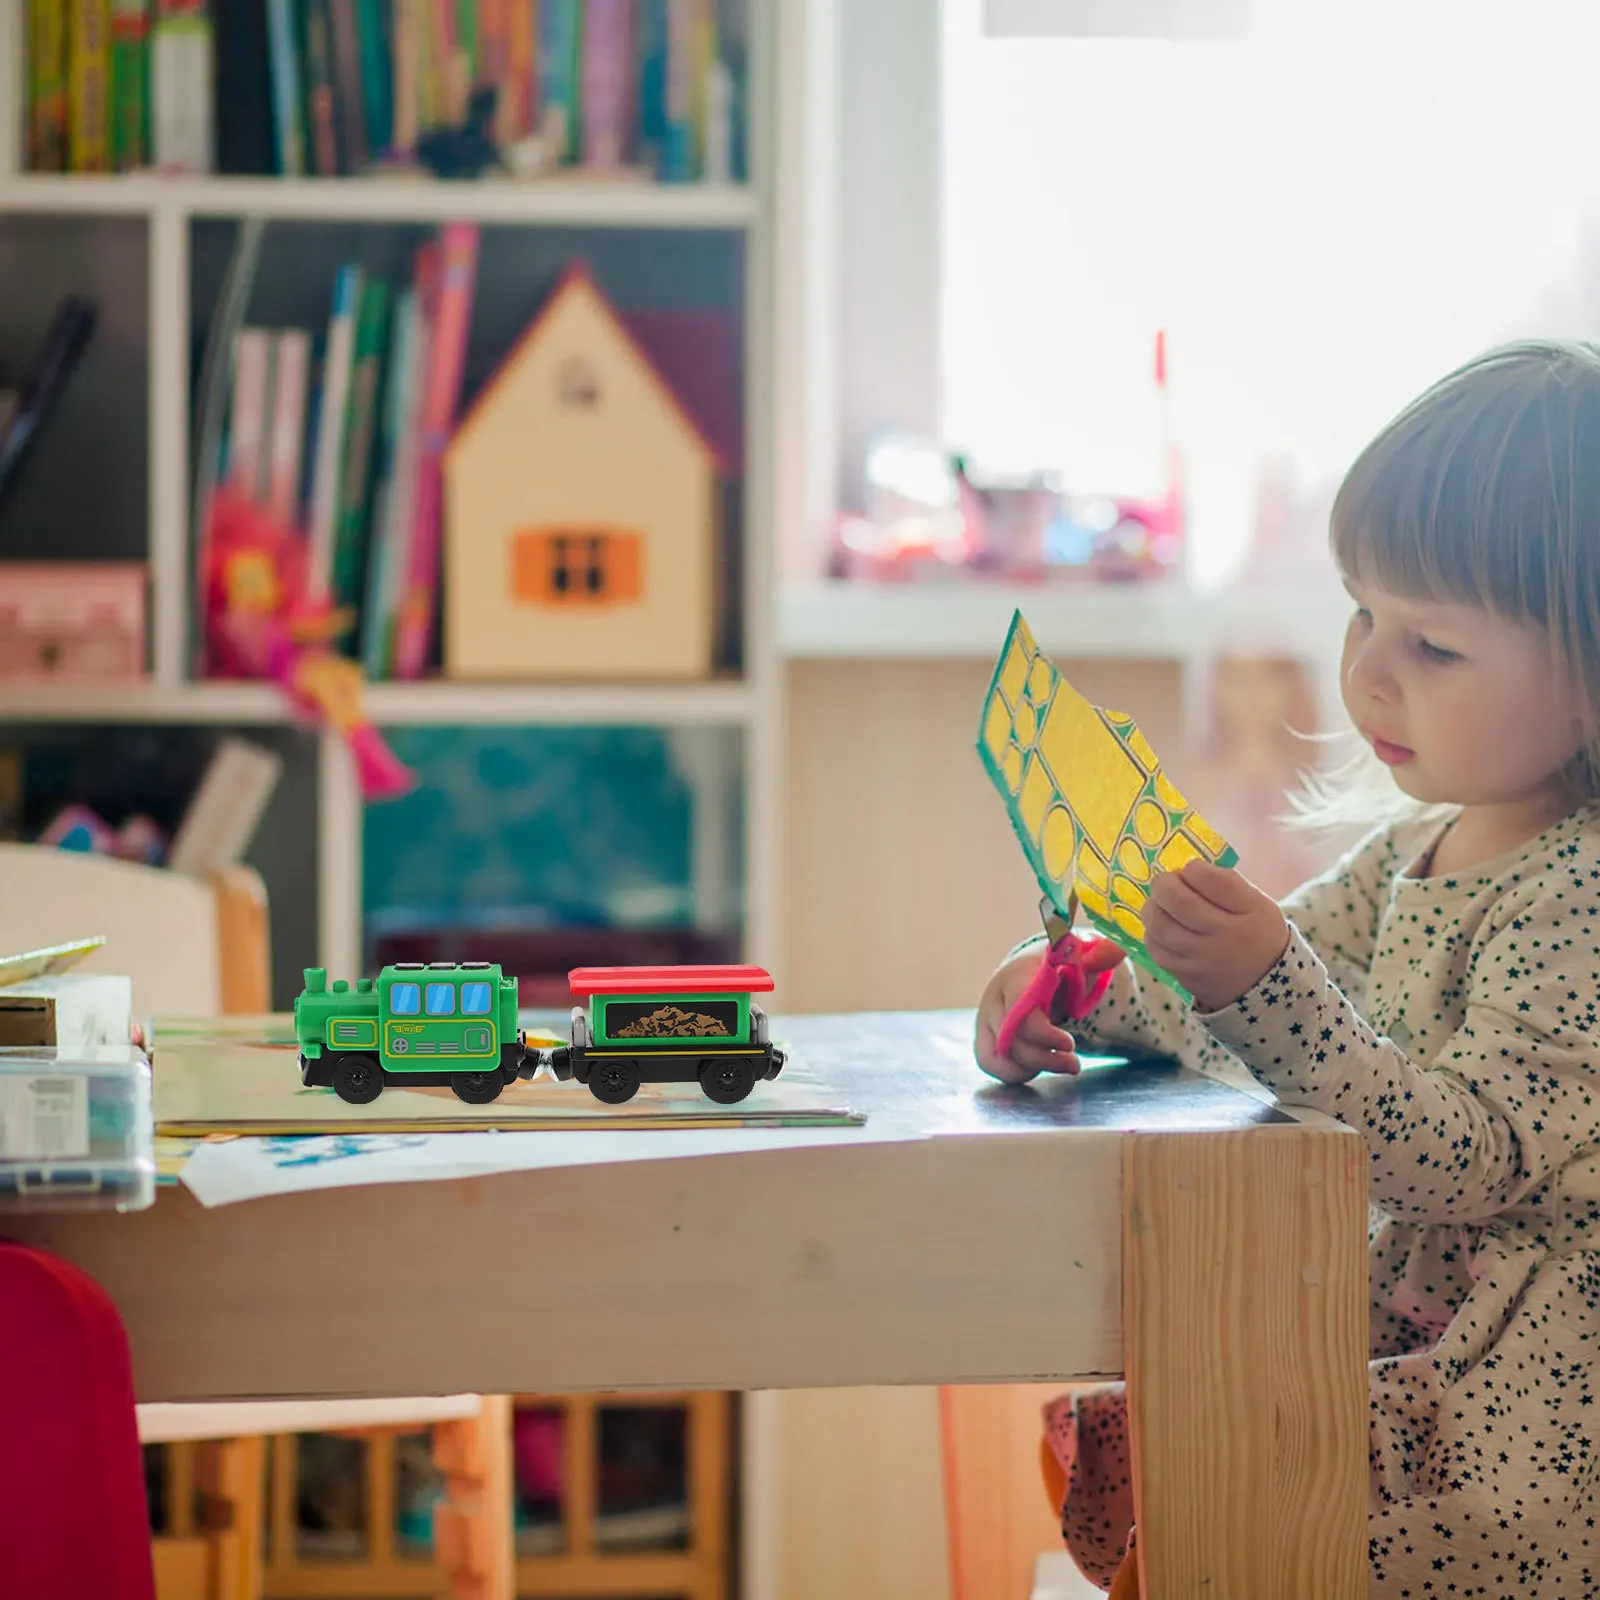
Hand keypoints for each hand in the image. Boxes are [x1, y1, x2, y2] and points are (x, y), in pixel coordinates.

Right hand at [974, 937, 1123, 1082]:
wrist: (1034, 970)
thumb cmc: (1060, 965)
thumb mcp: (1080, 958)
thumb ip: (1098, 957)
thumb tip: (1117, 950)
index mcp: (1017, 978)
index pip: (1021, 1013)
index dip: (1043, 1035)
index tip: (1069, 1043)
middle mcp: (996, 999)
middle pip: (1012, 1040)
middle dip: (1046, 1058)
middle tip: (1074, 1062)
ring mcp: (987, 1019)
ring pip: (1001, 1055)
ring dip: (1035, 1067)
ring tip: (1063, 1063)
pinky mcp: (985, 1036)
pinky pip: (990, 1062)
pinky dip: (1015, 1072)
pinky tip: (1039, 1068)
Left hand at [1143, 860, 1288, 1012]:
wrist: (1264, 982)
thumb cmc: (1256, 932)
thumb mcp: (1258, 903)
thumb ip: (1227, 883)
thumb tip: (1187, 868)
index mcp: (1249, 914)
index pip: (1217, 883)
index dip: (1195, 869)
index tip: (1191, 868)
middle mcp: (1225, 939)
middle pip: (1181, 903)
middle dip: (1164, 884)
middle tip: (1164, 881)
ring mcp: (1202, 960)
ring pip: (1161, 927)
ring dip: (1152, 907)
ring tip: (1159, 902)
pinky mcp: (1186, 976)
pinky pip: (1156, 949)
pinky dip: (1152, 932)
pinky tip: (1161, 925)